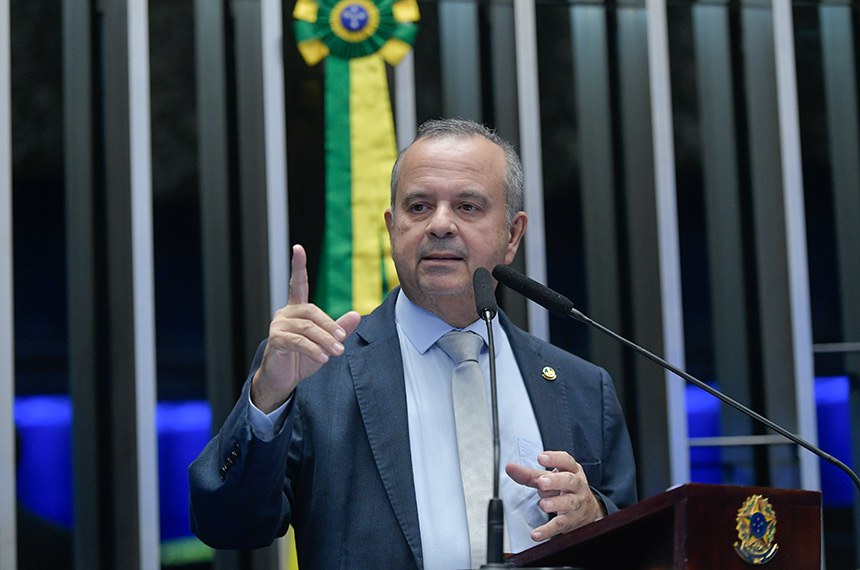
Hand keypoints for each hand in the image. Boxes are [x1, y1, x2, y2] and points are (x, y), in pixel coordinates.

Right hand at [251, 244, 360, 412]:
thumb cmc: (302, 359)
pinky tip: (323, 357)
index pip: (298, 284)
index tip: (298, 248)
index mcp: (297, 309)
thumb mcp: (326, 343)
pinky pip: (298, 341)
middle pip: (311, 311)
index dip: (298, 266)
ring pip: (307, 328)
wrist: (283, 380)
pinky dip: (313, 349)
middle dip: (329, 326)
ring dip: (325, 340)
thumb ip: (340, 328)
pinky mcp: (276, 341)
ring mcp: (278, 326)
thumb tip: (356, 314)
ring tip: (337, 351)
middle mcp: (286, 314)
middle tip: (342, 339)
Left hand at [505, 451, 602, 541]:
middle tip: (542, 482)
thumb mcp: (550, 478)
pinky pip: (561, 525)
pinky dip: (548, 530)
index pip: (566, 461)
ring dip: (556, 504)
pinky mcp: (573, 521)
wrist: (588, 510)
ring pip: (569, 502)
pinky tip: (536, 533)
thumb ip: (530, 474)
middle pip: (569, 481)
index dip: (554, 458)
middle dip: (556, 481)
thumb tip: (509, 467)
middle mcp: (577, 485)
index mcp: (571, 470)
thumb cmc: (565, 488)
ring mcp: (577, 503)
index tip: (541, 457)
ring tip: (543, 505)